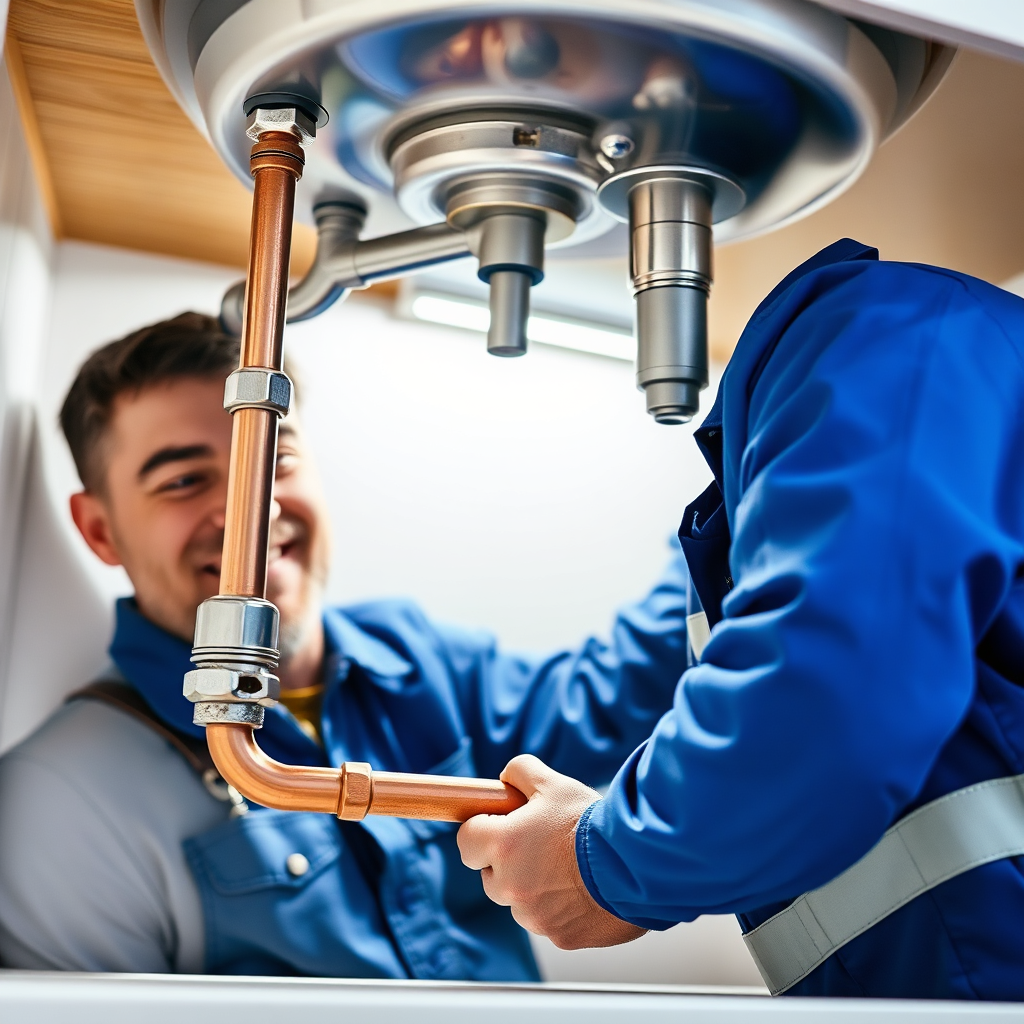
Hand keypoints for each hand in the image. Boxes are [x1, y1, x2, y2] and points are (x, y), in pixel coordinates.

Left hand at [458, 754, 646, 948]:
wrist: (636, 862)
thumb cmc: (593, 823)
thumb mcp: (553, 783)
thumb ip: (519, 772)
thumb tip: (505, 780)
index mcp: (504, 844)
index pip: (466, 840)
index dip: (481, 829)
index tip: (498, 824)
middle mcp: (512, 885)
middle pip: (489, 875)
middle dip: (506, 861)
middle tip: (539, 844)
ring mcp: (534, 916)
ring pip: (519, 901)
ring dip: (532, 886)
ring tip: (568, 866)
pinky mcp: (558, 936)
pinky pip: (548, 920)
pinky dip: (559, 907)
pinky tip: (583, 887)